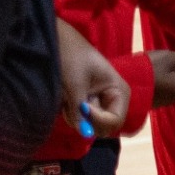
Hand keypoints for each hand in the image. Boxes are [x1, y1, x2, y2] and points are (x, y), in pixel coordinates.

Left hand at [56, 20, 127, 135]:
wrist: (56, 42)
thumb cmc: (71, 57)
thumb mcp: (75, 84)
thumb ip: (79, 110)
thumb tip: (83, 132)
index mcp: (119, 91)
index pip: (115, 120)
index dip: (98, 119)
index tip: (81, 107)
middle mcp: (112, 100)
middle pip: (105, 126)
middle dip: (87, 120)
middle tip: (73, 105)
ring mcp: (98, 102)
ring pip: (90, 124)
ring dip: (76, 116)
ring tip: (67, 98)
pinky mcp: (85, 103)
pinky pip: (81, 118)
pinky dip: (71, 113)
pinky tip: (65, 98)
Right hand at [148, 49, 174, 106]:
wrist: (118, 85)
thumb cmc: (148, 69)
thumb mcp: (170, 59)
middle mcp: (173, 98)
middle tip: (168, 55)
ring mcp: (160, 101)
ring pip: (172, 84)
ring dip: (169, 71)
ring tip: (156, 62)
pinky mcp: (149, 100)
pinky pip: (161, 89)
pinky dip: (159, 78)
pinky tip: (148, 71)